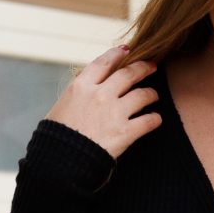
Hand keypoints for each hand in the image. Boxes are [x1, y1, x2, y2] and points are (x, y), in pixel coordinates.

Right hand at [49, 42, 161, 159]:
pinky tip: (156, 119)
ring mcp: (114, 113)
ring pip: (143, 95)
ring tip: (154, 95)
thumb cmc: (57, 136)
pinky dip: (155, 119)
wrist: (60, 162)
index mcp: (82, 86)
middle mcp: (100, 94)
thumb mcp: (62, 105)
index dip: (118, 54)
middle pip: (129, 74)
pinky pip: (149, 121)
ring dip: (151, 94)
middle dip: (144, 67)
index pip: (104, 62)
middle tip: (152, 66)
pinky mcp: (125, 132)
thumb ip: (79, 92)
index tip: (127, 50)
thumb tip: (88, 82)